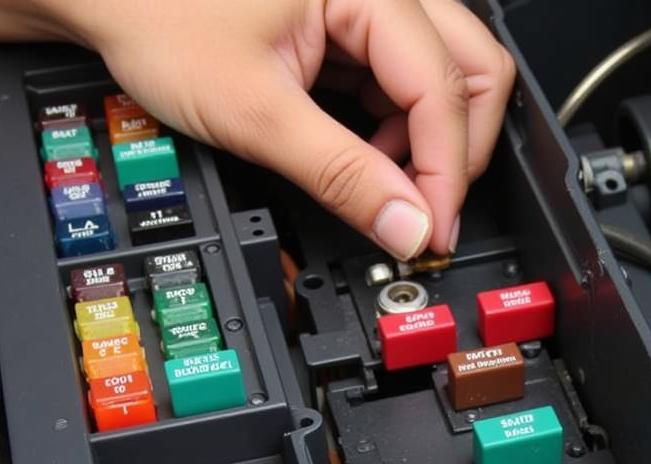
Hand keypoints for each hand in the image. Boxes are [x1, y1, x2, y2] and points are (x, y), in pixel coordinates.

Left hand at [16, 0, 515, 259]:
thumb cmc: (157, 15)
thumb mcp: (255, 111)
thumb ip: (342, 174)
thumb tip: (406, 227)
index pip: (444, 89)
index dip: (445, 174)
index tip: (429, 232)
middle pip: (473, 69)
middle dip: (459, 150)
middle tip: (428, 210)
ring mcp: (371, 0)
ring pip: (449, 73)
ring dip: (432, 140)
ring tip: (388, 182)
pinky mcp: (354, 20)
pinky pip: (409, 77)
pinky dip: (401, 126)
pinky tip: (370, 152)